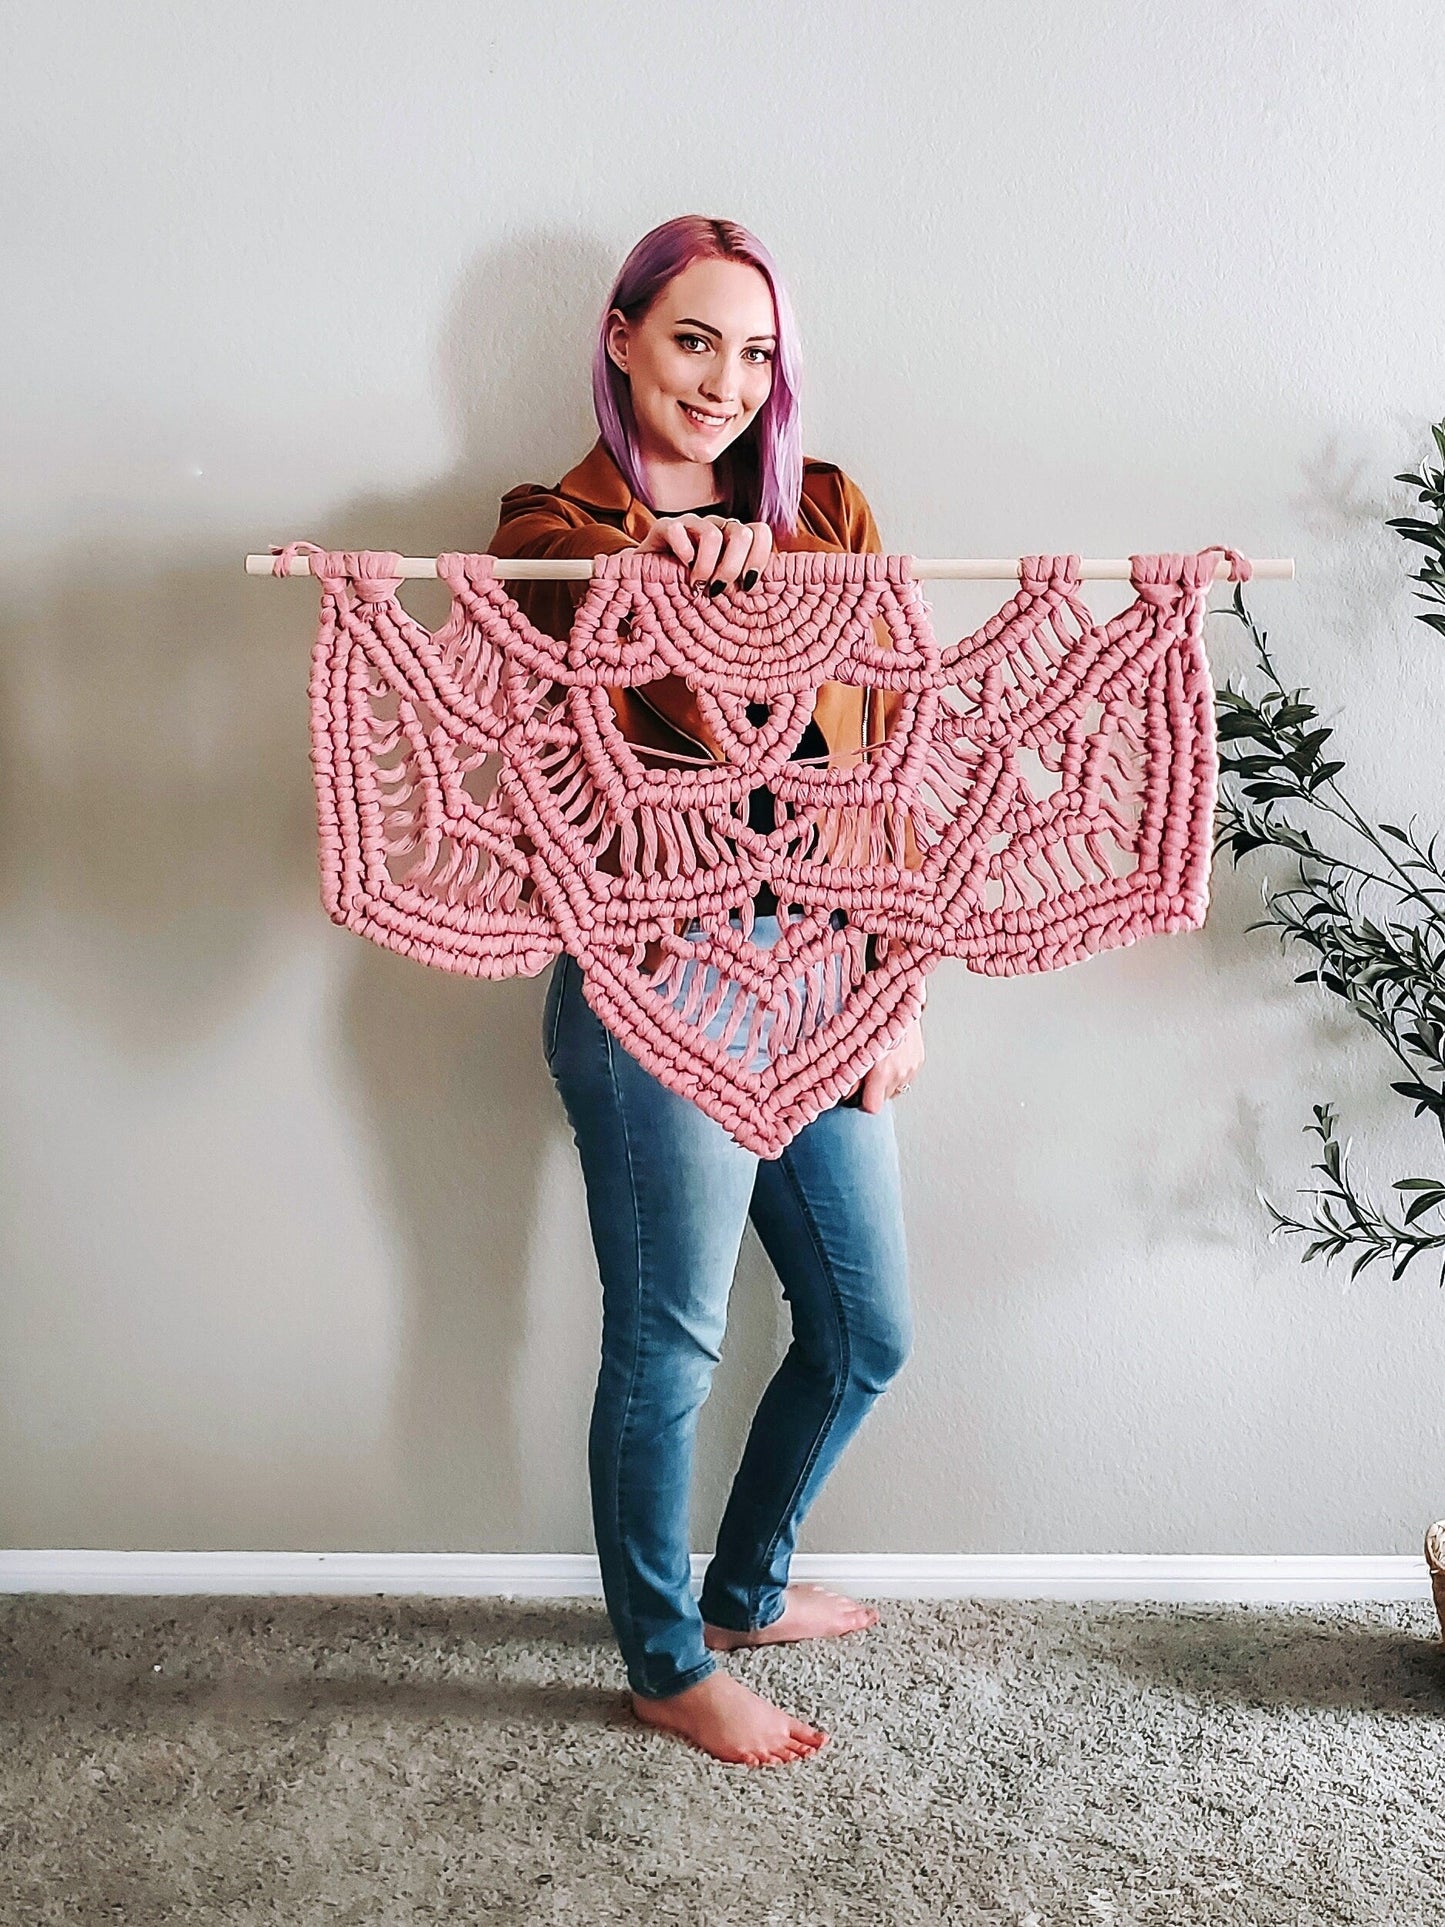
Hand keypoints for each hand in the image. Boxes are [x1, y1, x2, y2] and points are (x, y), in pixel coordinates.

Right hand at [638, 514, 773, 591]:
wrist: (649, 586)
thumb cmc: (692, 593)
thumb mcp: (723, 594)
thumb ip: (742, 590)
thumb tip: (770, 611)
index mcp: (735, 540)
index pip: (760, 533)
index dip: (759, 559)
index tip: (746, 586)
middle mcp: (717, 528)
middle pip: (741, 534)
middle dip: (732, 568)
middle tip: (717, 590)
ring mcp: (691, 525)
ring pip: (712, 535)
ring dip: (706, 567)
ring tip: (696, 586)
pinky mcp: (665, 527)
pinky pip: (677, 531)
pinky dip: (682, 554)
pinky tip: (679, 572)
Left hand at [845, 1017, 924, 1112]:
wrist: (899, 997)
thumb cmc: (874, 1018)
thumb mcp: (854, 1045)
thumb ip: (847, 1072)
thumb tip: (840, 1091)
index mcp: (882, 1071)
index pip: (872, 1107)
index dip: (861, 1102)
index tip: (855, 1094)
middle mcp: (900, 1073)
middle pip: (883, 1099)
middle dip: (872, 1090)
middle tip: (863, 1073)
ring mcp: (912, 1068)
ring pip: (894, 1088)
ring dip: (885, 1081)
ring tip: (878, 1062)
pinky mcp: (919, 1061)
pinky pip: (905, 1076)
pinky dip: (896, 1071)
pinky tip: (890, 1056)